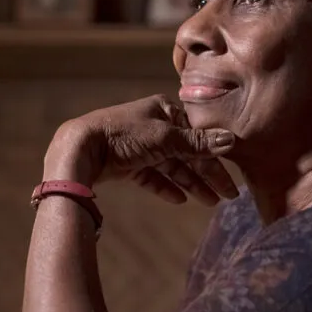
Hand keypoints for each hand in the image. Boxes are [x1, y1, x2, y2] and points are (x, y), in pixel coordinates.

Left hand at [45, 94, 238, 204]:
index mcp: (164, 110)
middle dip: (207, 174)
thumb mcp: (165, 138)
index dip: (215, 157)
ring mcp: (139, 144)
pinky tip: (179, 199)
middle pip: (187, 152)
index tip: (230, 178)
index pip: (197, 135)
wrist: (80, 148)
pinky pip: (151, 175)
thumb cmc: (124, 135)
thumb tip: (231, 140)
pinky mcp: (126, 162)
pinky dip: (165, 186)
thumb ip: (198, 143)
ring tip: (208, 201)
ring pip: (171, 165)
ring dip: (190, 183)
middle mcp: (153, 125)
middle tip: (227, 196)